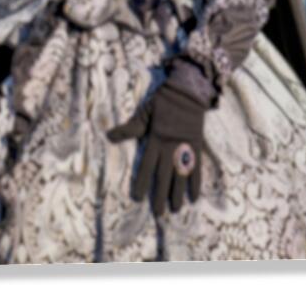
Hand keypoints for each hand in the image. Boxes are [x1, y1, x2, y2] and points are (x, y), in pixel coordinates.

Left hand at [107, 82, 204, 215]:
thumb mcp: (144, 113)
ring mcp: (184, 148)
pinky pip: (197, 168)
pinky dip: (196, 183)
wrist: (186, 91)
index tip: (137, 197)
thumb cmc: (162, 102)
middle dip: (160, 195)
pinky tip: (194, 197)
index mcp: (155, 140)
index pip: (147, 166)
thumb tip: (109, 135)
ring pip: (180, 176)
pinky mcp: (196, 146)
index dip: (142, 182)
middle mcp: (169, 147)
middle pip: (164, 176)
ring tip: (175, 209)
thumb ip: (129, 128)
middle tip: (158, 213)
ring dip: (178, 193)